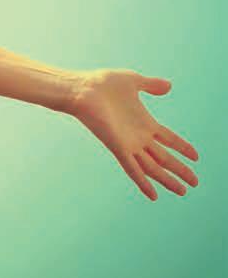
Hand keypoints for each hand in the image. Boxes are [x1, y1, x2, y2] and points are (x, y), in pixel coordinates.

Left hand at [65, 69, 199, 200]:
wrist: (81, 89)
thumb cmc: (101, 83)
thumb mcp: (133, 81)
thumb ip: (151, 85)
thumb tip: (169, 86)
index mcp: (144, 122)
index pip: (169, 139)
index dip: (183, 147)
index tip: (196, 157)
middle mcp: (137, 137)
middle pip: (164, 157)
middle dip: (180, 169)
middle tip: (195, 182)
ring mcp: (128, 144)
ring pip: (152, 167)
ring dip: (168, 180)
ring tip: (183, 191)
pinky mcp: (117, 147)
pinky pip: (133, 169)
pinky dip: (143, 182)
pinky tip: (154, 196)